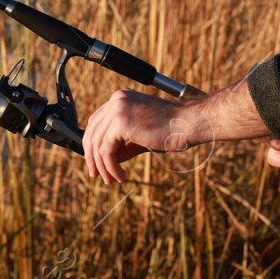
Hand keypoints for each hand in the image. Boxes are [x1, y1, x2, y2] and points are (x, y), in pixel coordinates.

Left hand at [81, 88, 198, 184]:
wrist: (187, 124)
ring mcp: (117, 109)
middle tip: (97, 175)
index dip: (93, 144)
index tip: (97, 163)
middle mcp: (116, 100)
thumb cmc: (170, 129)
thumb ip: (120, 144)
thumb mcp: (139, 137)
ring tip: (112, 180)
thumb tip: (101, 160)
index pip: (96, 122)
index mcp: (120, 98)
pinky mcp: (120, 122)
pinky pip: (106, 150)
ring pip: (97, 144)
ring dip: (103, 166)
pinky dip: (111, 166)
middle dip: (92, 157)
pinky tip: (120, 175)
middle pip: (92, 132)